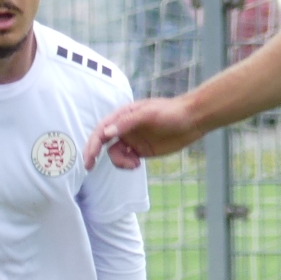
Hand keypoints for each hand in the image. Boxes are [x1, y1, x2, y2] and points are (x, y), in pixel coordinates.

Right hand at [83, 95, 205, 170]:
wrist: (191, 120)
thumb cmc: (170, 112)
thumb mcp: (148, 114)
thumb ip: (127, 122)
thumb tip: (106, 133)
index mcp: (123, 115)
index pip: (102, 129)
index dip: (93, 142)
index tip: (89, 156)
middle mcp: (125, 127)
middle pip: (103, 141)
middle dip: (94, 154)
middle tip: (89, 167)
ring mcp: (132, 140)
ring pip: (115, 154)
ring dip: (119, 161)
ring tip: (133, 164)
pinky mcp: (141, 150)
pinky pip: (127, 159)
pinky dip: (127, 164)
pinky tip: (137, 164)